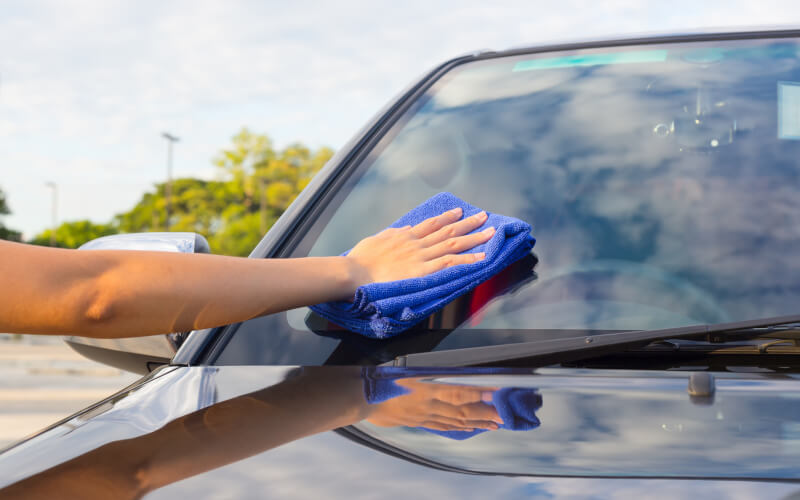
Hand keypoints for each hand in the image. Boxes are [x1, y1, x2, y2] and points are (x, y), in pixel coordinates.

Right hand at [346, 207, 493, 287]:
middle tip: (484, 216)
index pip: (431, 224)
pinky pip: (451, 263)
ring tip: (490, 232)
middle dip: (467, 223)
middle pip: (447, 230)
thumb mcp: (375, 240)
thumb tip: (405, 228)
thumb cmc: (359, 261)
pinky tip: (482, 257)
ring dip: (474, 237)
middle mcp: (417, 243)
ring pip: (454, 244)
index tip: (459, 211)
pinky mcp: (424, 270)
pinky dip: (468, 259)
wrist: (355, 273)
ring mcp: (422, 256)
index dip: (447, 217)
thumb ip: (392, 234)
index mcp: (404, 236)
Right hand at [366, 377, 502, 431]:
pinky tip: (468, 428)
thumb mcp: (407, 366)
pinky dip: (458, 428)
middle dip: (484, 413)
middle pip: (462, 410)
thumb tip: (451, 370)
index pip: (458, 390)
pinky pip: (442, 426)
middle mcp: (429, 403)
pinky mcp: (417, 421)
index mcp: (426, 386)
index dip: (478, 392)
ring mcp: (424, 414)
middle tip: (504, 415)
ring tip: (494, 424)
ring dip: (476, 423)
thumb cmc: (383, 376)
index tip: (496, 391)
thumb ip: (428, 369)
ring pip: (455, 420)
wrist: (362, 396)